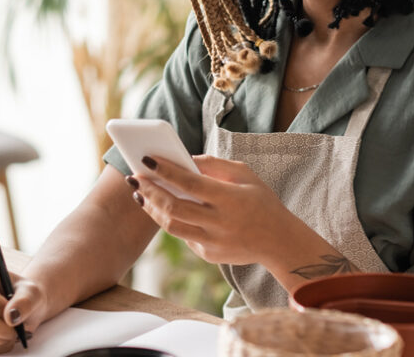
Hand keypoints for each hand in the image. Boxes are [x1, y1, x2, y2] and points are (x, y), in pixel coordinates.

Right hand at [0, 263, 47, 353]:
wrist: (22, 306)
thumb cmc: (24, 294)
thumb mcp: (32, 292)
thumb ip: (25, 301)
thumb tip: (11, 316)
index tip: (11, 313)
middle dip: (2, 327)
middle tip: (17, 328)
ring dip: (2, 338)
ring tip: (13, 331)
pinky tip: (4, 336)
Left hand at [128, 154, 295, 265]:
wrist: (280, 242)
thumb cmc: (260, 201)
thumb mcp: (245, 174)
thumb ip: (214, 164)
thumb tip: (184, 158)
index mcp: (230, 199)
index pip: (190, 183)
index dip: (165, 171)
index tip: (145, 159)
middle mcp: (220, 223)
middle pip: (174, 207)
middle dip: (149, 191)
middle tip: (134, 177)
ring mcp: (213, 242)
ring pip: (171, 226)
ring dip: (152, 208)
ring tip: (140, 194)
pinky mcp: (209, 255)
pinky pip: (183, 236)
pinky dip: (171, 220)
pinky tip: (163, 208)